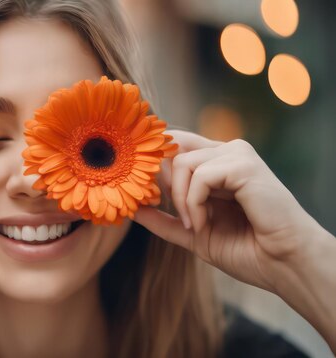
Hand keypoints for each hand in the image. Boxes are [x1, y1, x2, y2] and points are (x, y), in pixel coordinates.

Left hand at [134, 130, 326, 292]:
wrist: (283, 265)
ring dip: (179, 200)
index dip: (153, 166)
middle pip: (172, 144)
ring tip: (195, 224)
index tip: (146, 196)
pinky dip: (193, 204)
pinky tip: (203, 224)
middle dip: (159, 177)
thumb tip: (132, 209)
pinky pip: (200, 176)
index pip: (173, 144)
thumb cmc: (247, 250)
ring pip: (182, 162)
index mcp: (215, 163)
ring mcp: (237, 155)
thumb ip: (164, 220)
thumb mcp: (193, 234)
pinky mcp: (244, 165)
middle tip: (162, 206)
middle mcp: (226, 151)